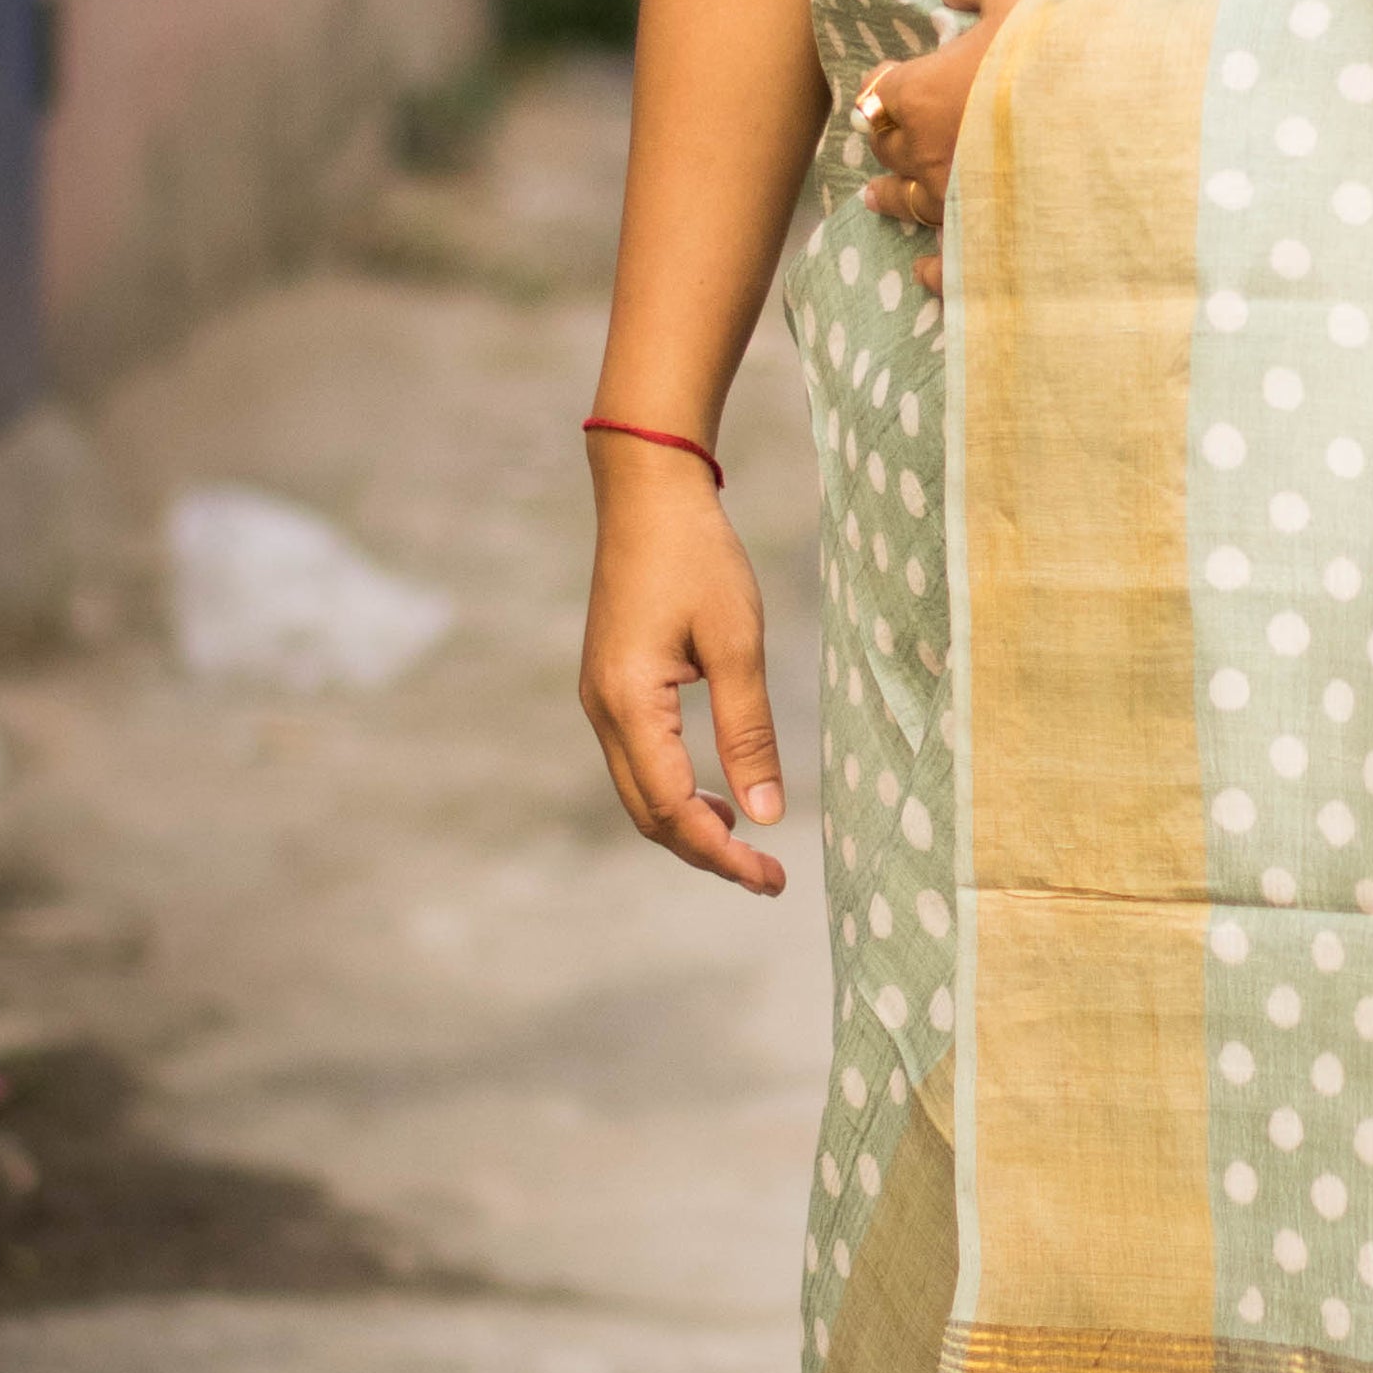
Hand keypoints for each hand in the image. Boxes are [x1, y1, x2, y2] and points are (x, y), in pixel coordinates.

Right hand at [578, 444, 789, 891]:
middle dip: (706, 853)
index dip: (723, 855)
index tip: (771, 879)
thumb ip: (750, 732)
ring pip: (640, 792)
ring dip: (690, 825)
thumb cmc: (697, 557)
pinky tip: (719, 792)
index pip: (674, 810)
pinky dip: (676, 790)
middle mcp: (602, 711)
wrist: (647, 494)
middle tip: (767, 877)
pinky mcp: (611, 686)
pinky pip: (638, 761)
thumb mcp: (737, 643)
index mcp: (630, 704)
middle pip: (648, 815)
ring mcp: (600, 699)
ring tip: (749, 842)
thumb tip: (767, 813)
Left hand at [853, 0, 1061, 289]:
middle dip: (884, 136)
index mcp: (922, 93)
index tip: (888, 79)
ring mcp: (953, 204)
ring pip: (906, 203)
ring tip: (876, 200)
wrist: (1110, 115)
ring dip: (890, 197)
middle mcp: (926, 153)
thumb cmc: (1058, 45)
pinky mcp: (985, 243)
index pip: (882, 88)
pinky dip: (931, 269)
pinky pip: (946, 265)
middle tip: (882, 134)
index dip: (884, 82)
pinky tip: (924, 273)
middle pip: (887, 147)